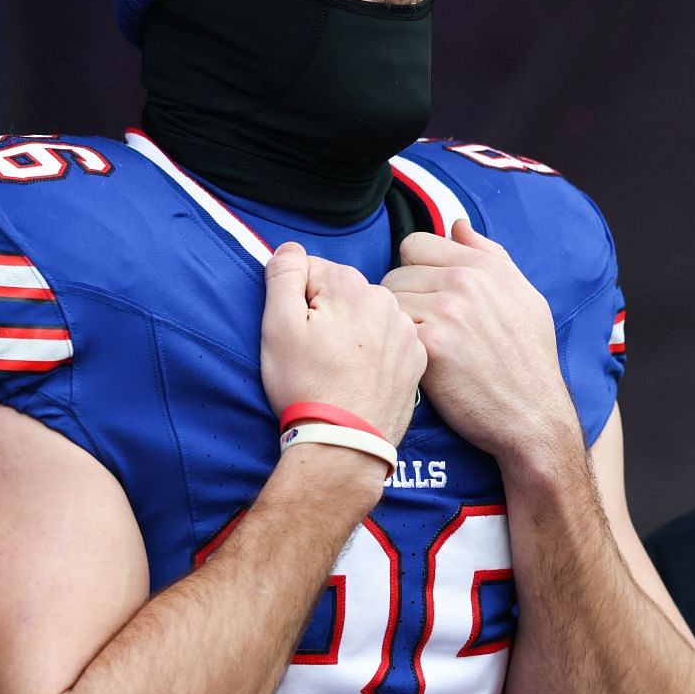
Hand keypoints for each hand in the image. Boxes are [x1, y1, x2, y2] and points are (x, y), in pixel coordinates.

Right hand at [261, 242, 425, 444]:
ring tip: (339, 368)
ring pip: (367, 315)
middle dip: (326, 314)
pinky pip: (389, 340)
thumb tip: (290, 248)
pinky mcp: (417, 358)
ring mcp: (405, 329)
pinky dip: (375, 352)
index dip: (296, 302)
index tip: (298, 334)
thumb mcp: (278, 327)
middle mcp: (385, 299)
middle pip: (342, 292)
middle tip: (316, 354)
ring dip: (352, 332)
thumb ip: (282, 275)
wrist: (345, 444)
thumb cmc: (306, 386)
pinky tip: (361, 377)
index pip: (311, 272)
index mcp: (349, 285)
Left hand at [381, 221, 581, 464]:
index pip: (414, 244)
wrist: (532, 415)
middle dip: (402, 300)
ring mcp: (447, 311)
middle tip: (421, 331)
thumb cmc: (529, 360)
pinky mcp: (430, 345)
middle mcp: (465, 281)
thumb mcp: (524, 297)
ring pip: (387, 303)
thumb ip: (490, 255)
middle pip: (395, 273)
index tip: (424, 298)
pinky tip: (416, 365)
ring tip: (420, 349)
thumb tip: (457, 225)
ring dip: (395, 325)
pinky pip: (390, 331)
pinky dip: (397, 348)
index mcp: (483, 265)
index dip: (413, 271)